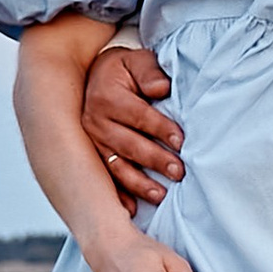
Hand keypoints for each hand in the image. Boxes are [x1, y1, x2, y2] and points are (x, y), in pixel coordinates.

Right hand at [83, 43, 185, 206]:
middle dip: (155, 160)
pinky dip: (118, 195)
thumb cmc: (123, 71)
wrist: (94, 78)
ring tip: (160, 195)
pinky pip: (105, 178)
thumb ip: (149, 72)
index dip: (161, 128)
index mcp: (107, 97)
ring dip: (138, 183)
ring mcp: (91, 143)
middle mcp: (94, 122)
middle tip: (178, 172)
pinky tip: (131, 209)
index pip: (139, 115)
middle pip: (128, 144)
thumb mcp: (136, 61)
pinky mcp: (92, 157)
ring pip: (116, 166)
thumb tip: (162, 87)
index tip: (181, 140)